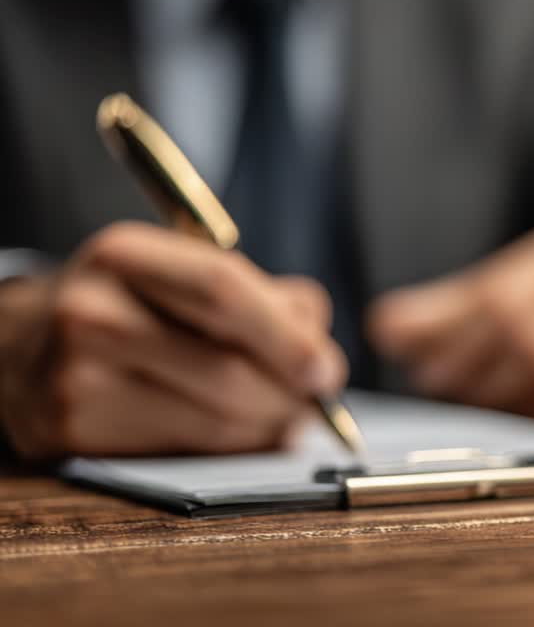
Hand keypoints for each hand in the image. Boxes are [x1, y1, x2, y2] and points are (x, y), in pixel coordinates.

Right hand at [0, 223, 346, 458]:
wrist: (22, 345)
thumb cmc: (132, 304)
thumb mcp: (185, 271)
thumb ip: (267, 295)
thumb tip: (317, 338)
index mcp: (123, 256)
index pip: (222, 291)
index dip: (286, 336)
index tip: (328, 370)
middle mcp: (90, 313)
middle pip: (225, 369)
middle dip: (288, 394)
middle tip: (316, 400)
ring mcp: (76, 379)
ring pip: (213, 420)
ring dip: (267, 426)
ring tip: (284, 416)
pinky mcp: (74, 434)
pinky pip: (184, 452)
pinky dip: (229, 448)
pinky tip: (239, 433)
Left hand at [368, 225, 533, 420]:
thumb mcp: (520, 286)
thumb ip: (453, 308)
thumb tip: (385, 327)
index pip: (498, 298)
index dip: (449, 335)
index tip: (413, 358)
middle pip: (528, 335)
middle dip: (476, 370)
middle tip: (439, 386)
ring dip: (513, 395)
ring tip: (480, 399)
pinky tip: (531, 407)